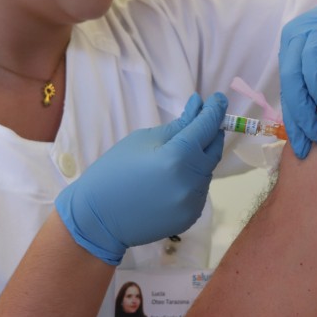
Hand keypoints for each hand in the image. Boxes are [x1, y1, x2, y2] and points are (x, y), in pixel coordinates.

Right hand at [56, 92, 227, 264]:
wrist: (98, 218)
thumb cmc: (114, 172)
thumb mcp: (142, 140)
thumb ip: (177, 126)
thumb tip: (197, 109)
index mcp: (178, 156)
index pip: (207, 126)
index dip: (215, 109)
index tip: (218, 99)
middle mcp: (192, 181)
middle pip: (213, 149)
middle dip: (210, 133)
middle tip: (202, 122)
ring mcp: (193, 202)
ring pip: (206, 171)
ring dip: (199, 158)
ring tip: (178, 155)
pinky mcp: (190, 217)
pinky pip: (198, 191)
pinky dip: (192, 179)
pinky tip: (173, 179)